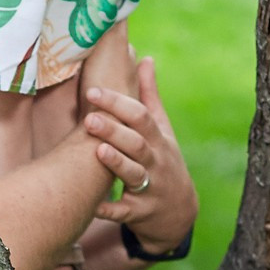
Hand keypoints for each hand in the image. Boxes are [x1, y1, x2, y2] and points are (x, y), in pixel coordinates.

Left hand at [79, 57, 196, 252]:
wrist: (179, 212)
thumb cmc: (163, 160)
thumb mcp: (163, 129)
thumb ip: (150, 95)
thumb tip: (146, 57)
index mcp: (158, 139)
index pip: (141, 117)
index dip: (118, 103)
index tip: (93, 91)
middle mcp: (156, 161)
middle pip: (137, 143)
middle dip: (114, 131)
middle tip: (89, 118)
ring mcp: (150, 188)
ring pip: (134, 174)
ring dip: (116, 163)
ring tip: (97, 150)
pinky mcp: (140, 212)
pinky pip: (124, 211)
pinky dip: (110, 209)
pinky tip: (93, 205)